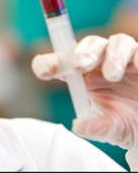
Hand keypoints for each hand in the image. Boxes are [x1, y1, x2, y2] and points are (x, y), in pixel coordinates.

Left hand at [31, 34, 137, 170]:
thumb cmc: (129, 123)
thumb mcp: (114, 130)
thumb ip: (98, 128)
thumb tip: (80, 127)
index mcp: (83, 76)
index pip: (61, 63)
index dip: (50, 63)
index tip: (44, 71)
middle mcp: (102, 62)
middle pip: (88, 46)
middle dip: (81, 53)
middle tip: (79, 65)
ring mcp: (126, 58)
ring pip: (116, 42)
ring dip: (112, 56)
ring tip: (112, 75)